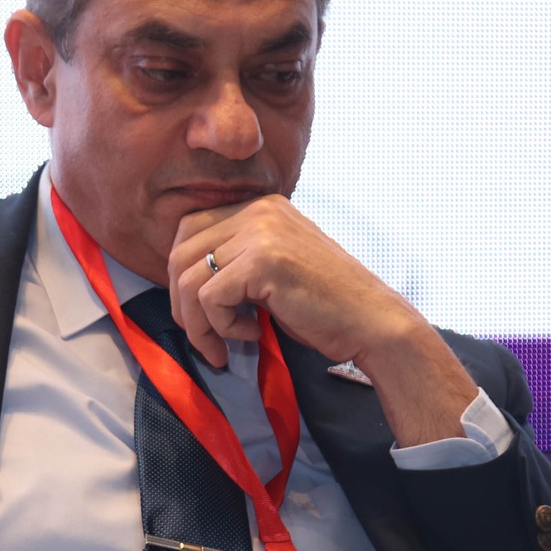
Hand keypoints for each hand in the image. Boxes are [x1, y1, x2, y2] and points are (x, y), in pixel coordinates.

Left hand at [168, 196, 479, 446]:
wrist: (371, 322)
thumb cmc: (323, 307)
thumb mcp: (272, 270)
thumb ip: (235, 260)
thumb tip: (181, 280)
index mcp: (260, 206)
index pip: (189, 231)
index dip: (183, 278)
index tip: (200, 314)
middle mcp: (258, 209)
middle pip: (180, 253)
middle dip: (182, 304)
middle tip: (205, 337)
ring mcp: (260, 231)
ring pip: (190, 279)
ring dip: (200, 323)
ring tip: (224, 345)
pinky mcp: (263, 261)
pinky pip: (210, 298)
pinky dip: (222, 328)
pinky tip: (254, 335)